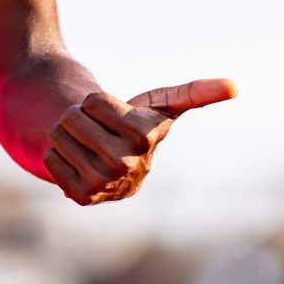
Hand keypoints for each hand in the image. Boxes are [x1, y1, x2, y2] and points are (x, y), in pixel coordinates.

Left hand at [43, 78, 235, 205]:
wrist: (116, 164)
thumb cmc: (137, 125)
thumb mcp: (161, 105)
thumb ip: (194, 93)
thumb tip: (234, 86)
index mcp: (144, 138)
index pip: (93, 100)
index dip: (97, 102)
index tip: (114, 116)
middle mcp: (126, 166)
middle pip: (71, 117)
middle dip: (78, 116)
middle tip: (96, 130)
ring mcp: (103, 185)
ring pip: (57, 135)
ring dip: (65, 135)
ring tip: (87, 145)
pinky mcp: (80, 197)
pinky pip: (50, 159)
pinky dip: (58, 156)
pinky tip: (78, 163)